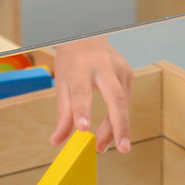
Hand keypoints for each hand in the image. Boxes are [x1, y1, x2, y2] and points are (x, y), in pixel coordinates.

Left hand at [50, 37, 132, 153]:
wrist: (86, 35)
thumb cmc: (72, 62)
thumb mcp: (62, 84)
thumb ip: (62, 114)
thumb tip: (56, 141)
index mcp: (81, 67)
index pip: (82, 91)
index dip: (82, 111)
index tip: (83, 128)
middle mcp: (103, 66)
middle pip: (116, 98)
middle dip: (119, 125)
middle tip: (123, 148)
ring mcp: (120, 70)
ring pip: (123, 105)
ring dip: (117, 129)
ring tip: (103, 146)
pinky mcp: (129, 74)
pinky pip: (125, 103)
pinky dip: (118, 120)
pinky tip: (111, 131)